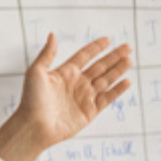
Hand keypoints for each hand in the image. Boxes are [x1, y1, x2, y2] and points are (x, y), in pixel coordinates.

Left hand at [0, 33, 132, 160]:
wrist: (34, 126)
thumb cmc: (31, 100)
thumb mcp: (36, 72)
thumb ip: (47, 53)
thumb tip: (52, 34)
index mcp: (65, 73)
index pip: (84, 56)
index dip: (96, 48)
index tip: (108, 39)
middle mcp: (76, 84)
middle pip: (100, 66)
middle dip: (114, 57)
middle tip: (127, 46)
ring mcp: (84, 97)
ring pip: (106, 80)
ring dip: (118, 70)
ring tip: (129, 60)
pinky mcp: (90, 112)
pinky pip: (107, 98)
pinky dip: (118, 90)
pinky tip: (127, 81)